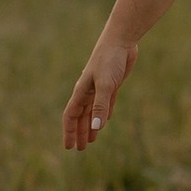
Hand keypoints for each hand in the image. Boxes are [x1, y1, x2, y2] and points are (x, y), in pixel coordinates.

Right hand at [62, 38, 135, 152]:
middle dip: (79, 133)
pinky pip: (105, 104)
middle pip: (81, 117)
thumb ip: (101, 106)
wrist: (121, 41)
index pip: (71, 116)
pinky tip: (104, 122)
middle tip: (80, 149)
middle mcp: (88, 91)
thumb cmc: (110, 60)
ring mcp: (100, 87)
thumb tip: (97, 127)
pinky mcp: (113, 84)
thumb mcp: (106, 85)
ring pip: (93, 112)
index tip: (69, 147)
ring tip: (91, 140)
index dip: (69, 132)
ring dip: (91, 126)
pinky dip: (103, 114)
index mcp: (82, 92)